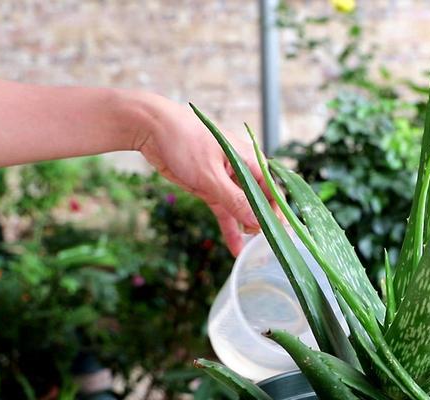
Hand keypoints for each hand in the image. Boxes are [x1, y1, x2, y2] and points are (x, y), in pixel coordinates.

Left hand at [127, 91, 271, 255]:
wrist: (152, 129)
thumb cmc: (185, 142)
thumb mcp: (210, 175)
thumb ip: (234, 199)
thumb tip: (255, 221)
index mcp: (248, 160)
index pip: (271, 189)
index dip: (276, 211)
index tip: (277, 233)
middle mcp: (241, 170)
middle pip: (259, 201)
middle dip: (262, 223)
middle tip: (264, 248)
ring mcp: (225, 180)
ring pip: (241, 209)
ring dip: (245, 229)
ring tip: (251, 254)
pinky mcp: (209, 188)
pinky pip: (224, 211)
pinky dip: (229, 227)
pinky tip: (234, 247)